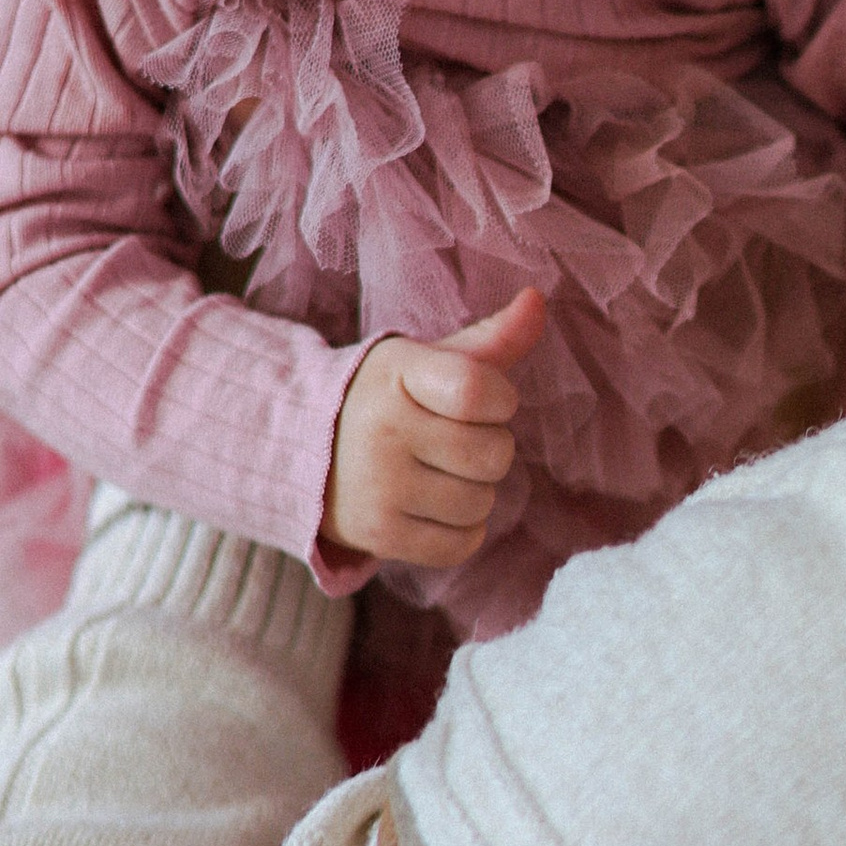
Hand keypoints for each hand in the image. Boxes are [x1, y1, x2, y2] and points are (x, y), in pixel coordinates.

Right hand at [321, 290, 544, 569]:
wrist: (307, 452)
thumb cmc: (388, 400)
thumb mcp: (427, 362)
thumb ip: (490, 338)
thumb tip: (538, 300)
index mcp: (396, 374)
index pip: (477, 390)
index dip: (499, 401)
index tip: (482, 401)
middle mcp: (382, 430)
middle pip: (493, 455)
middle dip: (489, 449)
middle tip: (453, 441)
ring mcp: (378, 486)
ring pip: (481, 503)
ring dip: (475, 492)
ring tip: (438, 474)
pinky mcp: (379, 534)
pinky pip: (462, 544)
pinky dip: (462, 531)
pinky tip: (432, 508)